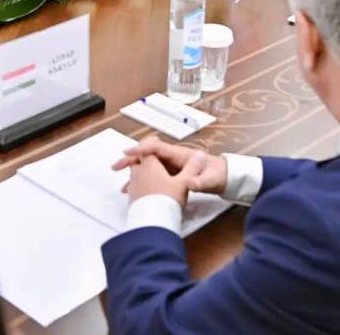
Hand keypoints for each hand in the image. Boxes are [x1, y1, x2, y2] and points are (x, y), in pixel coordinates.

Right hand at [113, 135, 227, 196]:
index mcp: (179, 154)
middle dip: (131, 159)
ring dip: (134, 172)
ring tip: (121, 185)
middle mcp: (172, 157)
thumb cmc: (216, 175)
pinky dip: (141, 180)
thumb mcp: (210, 180)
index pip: (157, 148)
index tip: (128, 152)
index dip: (142, 149)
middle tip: (116, 166)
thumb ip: (200, 182)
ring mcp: (170, 165)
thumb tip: (191, 183)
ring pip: (147, 165)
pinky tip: (133, 190)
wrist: (223, 177)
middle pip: (148, 155)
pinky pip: (151, 174)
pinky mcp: (169, 174)